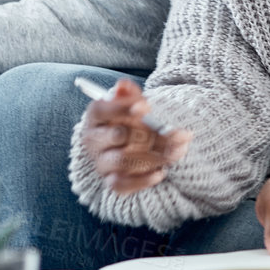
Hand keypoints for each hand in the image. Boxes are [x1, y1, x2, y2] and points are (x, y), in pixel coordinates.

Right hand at [78, 78, 192, 194]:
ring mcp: (101, 162)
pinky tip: (162, 172)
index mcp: (95, 116)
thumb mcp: (130, 103)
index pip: (101, 110)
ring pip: (123, 160)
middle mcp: (93, 140)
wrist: (128, 145)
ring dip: (153, 156)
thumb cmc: (129, 119)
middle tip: (177, 133)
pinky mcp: (110, 181)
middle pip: (118, 135)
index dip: (123, 108)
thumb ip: (130, 94)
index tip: (147, 106)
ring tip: (176, 152)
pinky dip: (143, 180)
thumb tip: (123, 85)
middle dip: (150, 133)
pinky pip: (122, 184)